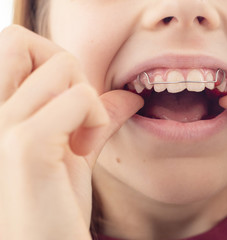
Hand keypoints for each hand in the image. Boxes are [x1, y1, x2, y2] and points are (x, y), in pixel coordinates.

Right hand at [0, 25, 142, 239]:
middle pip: (22, 39)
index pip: (12, 44)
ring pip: (61, 64)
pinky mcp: (26, 145)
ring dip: (84, 96)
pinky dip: (95, 117)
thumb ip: (90, 118)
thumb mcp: (70, 154)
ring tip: (82, 137)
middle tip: (75, 111)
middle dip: (64, 69)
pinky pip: (79, 98)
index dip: (51, 66)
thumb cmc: (52, 205)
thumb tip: (127, 95)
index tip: (68, 107)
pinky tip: (86, 148)